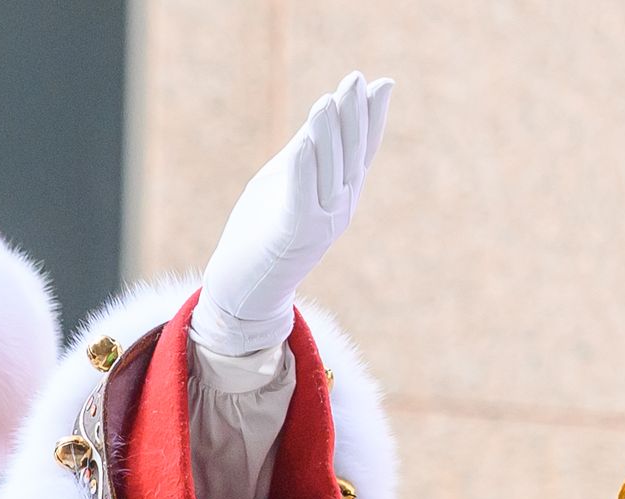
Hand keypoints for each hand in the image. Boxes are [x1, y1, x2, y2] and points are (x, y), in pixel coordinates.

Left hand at [193, 71, 393, 355]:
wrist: (243, 291)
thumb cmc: (260, 233)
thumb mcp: (285, 182)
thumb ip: (305, 151)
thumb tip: (324, 111)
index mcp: (340, 195)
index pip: (362, 151)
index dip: (372, 118)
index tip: (381, 84)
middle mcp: (339, 208)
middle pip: (350, 156)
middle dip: (353, 117)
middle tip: (355, 80)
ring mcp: (320, 224)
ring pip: (329, 173)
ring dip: (328, 137)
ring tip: (327, 101)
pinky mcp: (293, 237)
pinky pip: (301, 198)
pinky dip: (303, 170)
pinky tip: (303, 143)